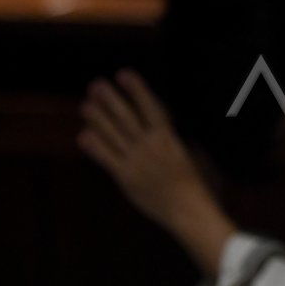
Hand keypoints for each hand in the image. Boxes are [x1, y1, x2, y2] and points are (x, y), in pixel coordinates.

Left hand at [78, 70, 214, 229]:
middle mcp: (149, 145)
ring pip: (112, 134)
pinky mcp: (125, 178)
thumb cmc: (200, 184)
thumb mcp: (196, 154)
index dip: (136, 89)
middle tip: (97, 84)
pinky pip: (106, 158)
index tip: (124, 74)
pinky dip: (94, 146)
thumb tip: (170, 127)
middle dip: (110, 99)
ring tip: (86, 104)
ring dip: (98, 118)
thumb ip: (180, 140)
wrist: (190, 211)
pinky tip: (84, 134)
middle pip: (126, 116)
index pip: (150, 106)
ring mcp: (136, 161)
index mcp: (169, 137)